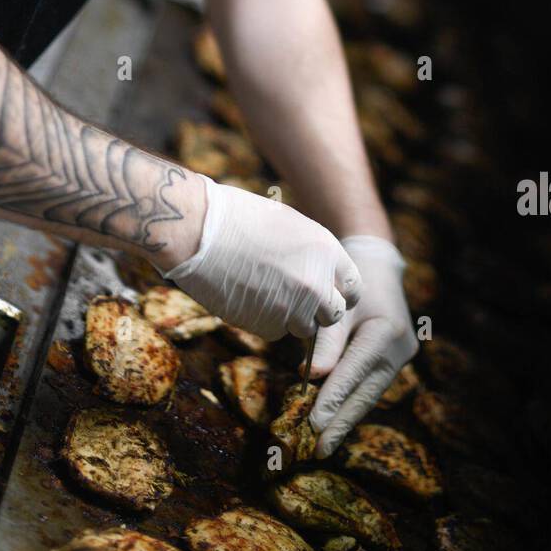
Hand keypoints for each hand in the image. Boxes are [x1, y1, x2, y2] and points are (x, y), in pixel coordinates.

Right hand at [158, 175, 361, 341]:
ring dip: (288, 317)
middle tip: (292, 296)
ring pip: (303, 327)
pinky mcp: (267, 326)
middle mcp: (316, 283)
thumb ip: (310, 253)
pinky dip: (262, 321)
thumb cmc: (236, 217)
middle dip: (317, 310)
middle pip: (333, 314)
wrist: (198, 231)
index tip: (328, 293)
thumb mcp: (287, 224)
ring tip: (260, 290)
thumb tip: (318, 273)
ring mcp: (293, 308)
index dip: (340, 293)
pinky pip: (274, 332)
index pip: (353, 287)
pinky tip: (244, 297)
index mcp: (326, 251)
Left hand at [307, 234, 416, 457]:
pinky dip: (350, 403)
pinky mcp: (394, 362)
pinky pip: (369, 387)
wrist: (377, 267)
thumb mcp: (337, 305)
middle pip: (365, 393)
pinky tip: (334, 422)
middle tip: (318, 449)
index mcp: (386, 332)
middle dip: (340, 423)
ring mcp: (401, 358)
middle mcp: (400, 349)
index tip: (314, 423)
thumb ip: (326, 342)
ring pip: (368, 395)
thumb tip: (309, 377)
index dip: (333, 398)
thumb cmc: (352, 282)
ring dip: (344, 418)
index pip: (354, 371)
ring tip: (322, 443)